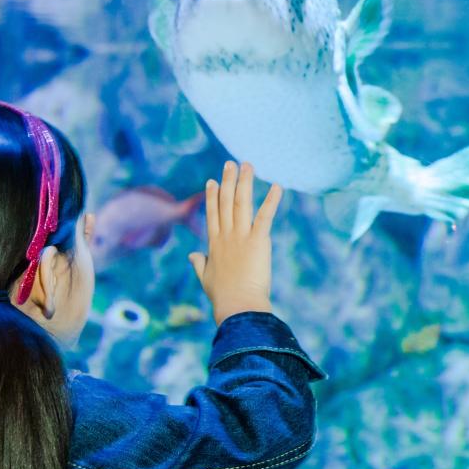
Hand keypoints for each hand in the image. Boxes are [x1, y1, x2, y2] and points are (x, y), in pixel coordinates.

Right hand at [187, 160, 282, 325]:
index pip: (213, 214)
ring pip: (242, 203)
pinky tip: (277, 186)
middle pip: (226, 202)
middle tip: (230, 164)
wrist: (237, 304)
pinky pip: (265, 215)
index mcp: (214, 244)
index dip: (213, 197)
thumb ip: (199, 263)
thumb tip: (192, 255)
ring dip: (245, 182)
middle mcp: (226, 236)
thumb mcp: (206, 278)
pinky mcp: (258, 240)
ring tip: (247, 165)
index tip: (212, 181)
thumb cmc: (222, 296)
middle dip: (228, 181)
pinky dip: (271, 200)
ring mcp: (241, 236)